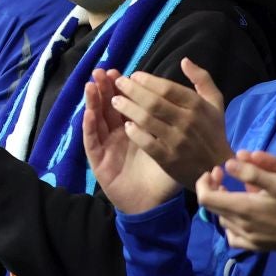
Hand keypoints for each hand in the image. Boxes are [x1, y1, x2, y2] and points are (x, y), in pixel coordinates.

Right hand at [83, 70, 179, 214]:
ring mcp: (106, 146)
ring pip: (96, 119)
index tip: (123, 72)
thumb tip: (186, 98)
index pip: (126, 102)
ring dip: (93, 102)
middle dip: (105, 88)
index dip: (123, 87)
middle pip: (108, 106)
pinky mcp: (98, 161)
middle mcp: (117, 134)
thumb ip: (179, 122)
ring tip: (92, 85)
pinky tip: (89, 113)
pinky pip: (91, 142)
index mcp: (134, 128)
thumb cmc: (166, 174)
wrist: (154, 204)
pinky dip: (89, 127)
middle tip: (103, 71)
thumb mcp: (177, 142)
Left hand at [109, 59, 232, 187]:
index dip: (148, 80)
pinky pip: (147, 143)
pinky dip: (135, 133)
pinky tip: (126, 125)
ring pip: (147, 120)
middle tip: (118, 83)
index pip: (167, 88)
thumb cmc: (213, 131)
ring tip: (115, 100)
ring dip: (128, 108)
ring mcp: (177, 141)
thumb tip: (184, 60)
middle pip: (154, 102)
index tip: (133, 75)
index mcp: (197, 106)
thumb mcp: (215, 102)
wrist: (217, 168)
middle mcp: (187, 122)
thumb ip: (202, 78)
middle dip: (132, 90)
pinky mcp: (169, 159)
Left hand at [197, 152, 275, 259]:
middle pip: (213, 208)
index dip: (205, 182)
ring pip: (223, 220)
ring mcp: (248, 239)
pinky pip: (234, 236)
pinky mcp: (257, 247)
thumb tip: (227, 165)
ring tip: (232, 192)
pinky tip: (241, 216)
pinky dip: (231, 223)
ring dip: (223, 204)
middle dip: (214, 189)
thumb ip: (252, 173)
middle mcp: (241, 227)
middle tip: (224, 175)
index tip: (215, 170)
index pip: (206, 198)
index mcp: (243, 209)